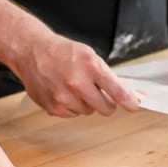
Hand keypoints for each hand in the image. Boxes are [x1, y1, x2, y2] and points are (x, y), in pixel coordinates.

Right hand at [12, 29, 141, 117]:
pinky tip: (63, 91)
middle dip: (107, 103)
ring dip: (86, 102)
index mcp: (90, 66)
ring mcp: (64, 98)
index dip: (128, 101)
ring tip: (74, 86)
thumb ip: (106, 75)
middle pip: (105, 108)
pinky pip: (73, 114)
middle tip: (100, 93)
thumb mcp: (89, 55)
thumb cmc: (63, 52)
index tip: (134, 106)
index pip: (116, 91)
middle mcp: (77, 83)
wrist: (33, 52)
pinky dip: (72, 106)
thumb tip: (125, 93)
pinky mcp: (53, 108)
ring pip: (88, 111)